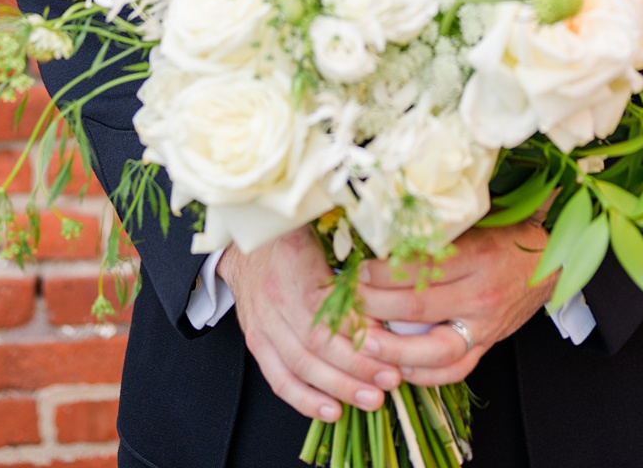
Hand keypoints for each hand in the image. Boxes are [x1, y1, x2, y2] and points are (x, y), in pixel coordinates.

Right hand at [223, 230, 462, 423]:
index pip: (327, 308)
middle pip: (316, 343)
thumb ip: (355, 257)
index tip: (391, 345)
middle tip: (390, 380)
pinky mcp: (256, 342)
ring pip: (299, 365)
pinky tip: (331, 411)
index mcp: (297, 265)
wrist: (245, 247)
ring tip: (371, 399)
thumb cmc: (296, 236)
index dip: (357, 330)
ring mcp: (262, 323)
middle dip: (356, 367)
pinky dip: (304, 398)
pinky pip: (277, 377)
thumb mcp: (326, 231)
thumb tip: (396, 288)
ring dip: (336, 387)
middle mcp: (276, 298)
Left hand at [356, 222, 557, 386]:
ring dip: (391, 350)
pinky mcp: (488, 343)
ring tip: (362, 342)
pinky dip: (423, 374)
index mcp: (479, 255)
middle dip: (373, 307)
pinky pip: (454, 369)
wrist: (551, 259)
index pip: (419, 268)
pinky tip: (397, 367)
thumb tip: (382, 234)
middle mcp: (482, 293)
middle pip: (417, 308)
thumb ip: (436, 232)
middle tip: (346, 304)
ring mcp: (486, 324)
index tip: (357, 271)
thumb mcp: (475, 222)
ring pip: (433, 349)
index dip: (381, 272)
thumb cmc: (508, 235)